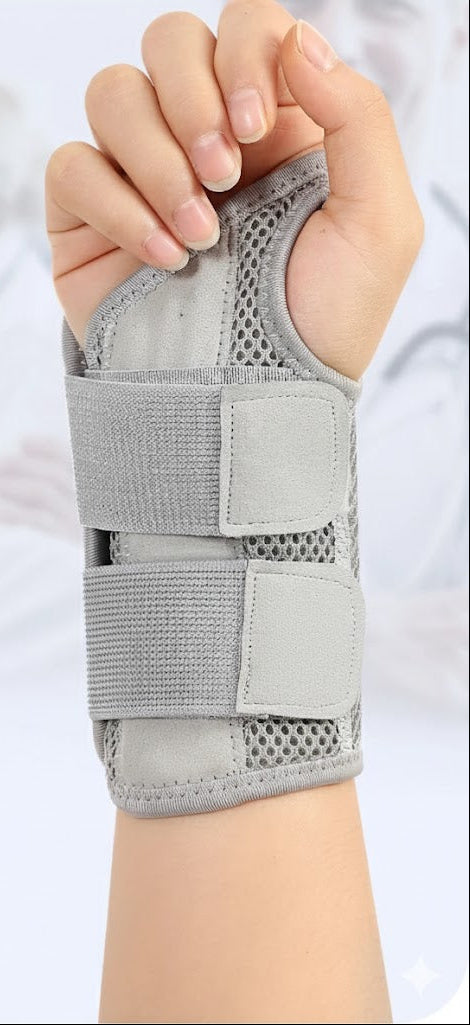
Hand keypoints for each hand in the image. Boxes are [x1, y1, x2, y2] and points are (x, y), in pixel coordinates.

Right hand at [45, 0, 422, 378]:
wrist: (258, 403)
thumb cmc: (324, 323)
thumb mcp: (380, 225)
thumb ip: (359, 116)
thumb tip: (298, 40)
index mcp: (280, 126)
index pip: (246, 27)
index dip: (243, 53)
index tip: (256, 127)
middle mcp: (207, 138)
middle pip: (170, 40)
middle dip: (193, 99)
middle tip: (224, 177)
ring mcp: (145, 175)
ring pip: (114, 93)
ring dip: (156, 159)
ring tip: (200, 235)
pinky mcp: (93, 218)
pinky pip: (72, 165)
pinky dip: (115, 205)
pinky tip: (162, 256)